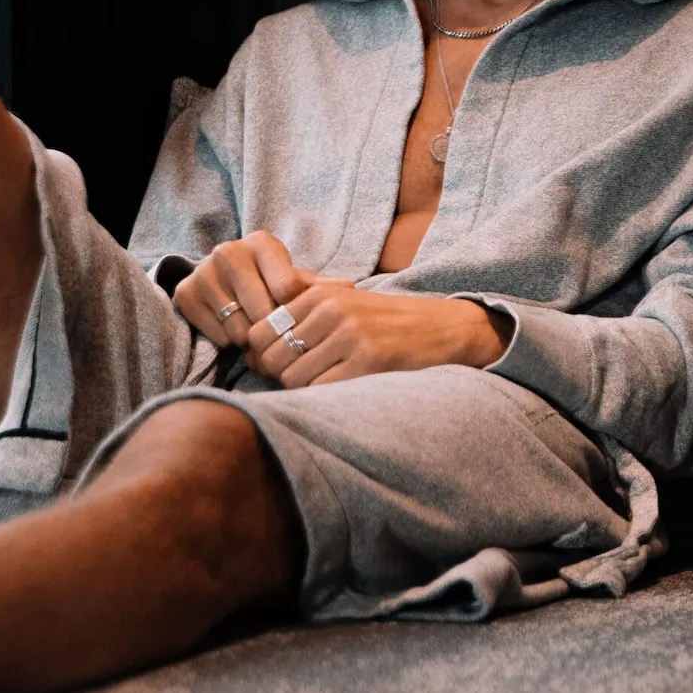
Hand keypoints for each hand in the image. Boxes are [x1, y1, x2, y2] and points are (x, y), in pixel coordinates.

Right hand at [172, 232, 311, 347]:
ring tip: (253, 327)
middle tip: (275, 331)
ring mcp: (204, 272)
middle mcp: (228, 251)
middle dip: (273, 329)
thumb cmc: (268, 281)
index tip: (296, 316)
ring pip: (240, 329)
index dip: (295, 311)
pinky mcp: (185, 293)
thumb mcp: (293, 278)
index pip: (288, 288)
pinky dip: (229, 341)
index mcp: (261, 242)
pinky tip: (232, 327)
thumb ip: (317, 287)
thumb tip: (346, 289)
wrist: (223, 280)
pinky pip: (219, 337)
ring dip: (251, 338)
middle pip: (262, 312)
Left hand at [245, 282, 511, 386]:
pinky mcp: (368, 361)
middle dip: (279, 375)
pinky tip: (341, 391)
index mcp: (320, 295)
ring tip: (325, 384)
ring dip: (302, 389)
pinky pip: (322, 390)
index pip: (261, 331)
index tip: (277, 365)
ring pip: (294, 377)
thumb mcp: (344, 304)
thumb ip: (300, 315)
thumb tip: (248, 346)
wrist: (444, 328)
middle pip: (273, 357)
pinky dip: (324, 397)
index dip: (261, 355)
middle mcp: (331, 311)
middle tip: (299, 380)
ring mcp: (350, 335)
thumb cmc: (386, 323)